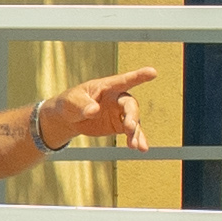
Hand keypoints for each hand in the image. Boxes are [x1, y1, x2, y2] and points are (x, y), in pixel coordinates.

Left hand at [33, 67, 149, 151]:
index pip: (123, 80)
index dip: (138, 76)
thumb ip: (83, 105)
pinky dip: (137, 140)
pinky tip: (140, 148)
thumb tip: (94, 110)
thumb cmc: (70, 103)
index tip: (153, 72)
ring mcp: (119, 112)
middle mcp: (116, 98)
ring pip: (134, 120)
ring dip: (136, 133)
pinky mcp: (119, 125)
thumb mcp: (72, 102)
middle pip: (130, 105)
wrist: (69, 118)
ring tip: (135, 146)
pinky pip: (132, 132)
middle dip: (132, 116)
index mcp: (106, 87)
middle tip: (129, 128)